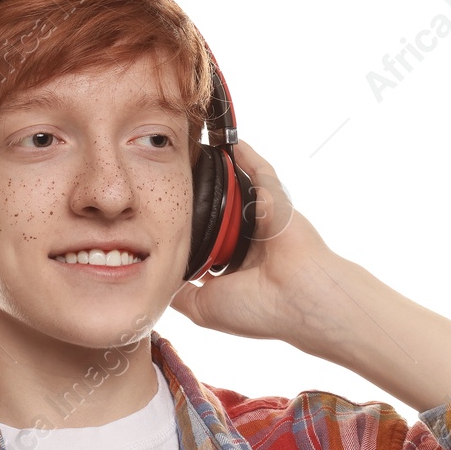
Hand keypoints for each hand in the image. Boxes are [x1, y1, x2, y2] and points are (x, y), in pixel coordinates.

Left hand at [167, 140, 335, 342]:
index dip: (180, 233)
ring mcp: (262, 217)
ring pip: (232, 190)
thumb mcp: (203, 307)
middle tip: (160, 180)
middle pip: (213, 213)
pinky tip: (226, 140)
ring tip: (186, 154)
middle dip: (191, 200)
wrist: (298, 298)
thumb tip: (157, 282)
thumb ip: (180, 292)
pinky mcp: (275, 197)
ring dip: (213, 173)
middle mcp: (247, 240)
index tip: (152, 220)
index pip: (202, 243)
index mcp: (231, 267)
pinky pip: (257, 169)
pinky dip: (244, 154)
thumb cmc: (256, 309)